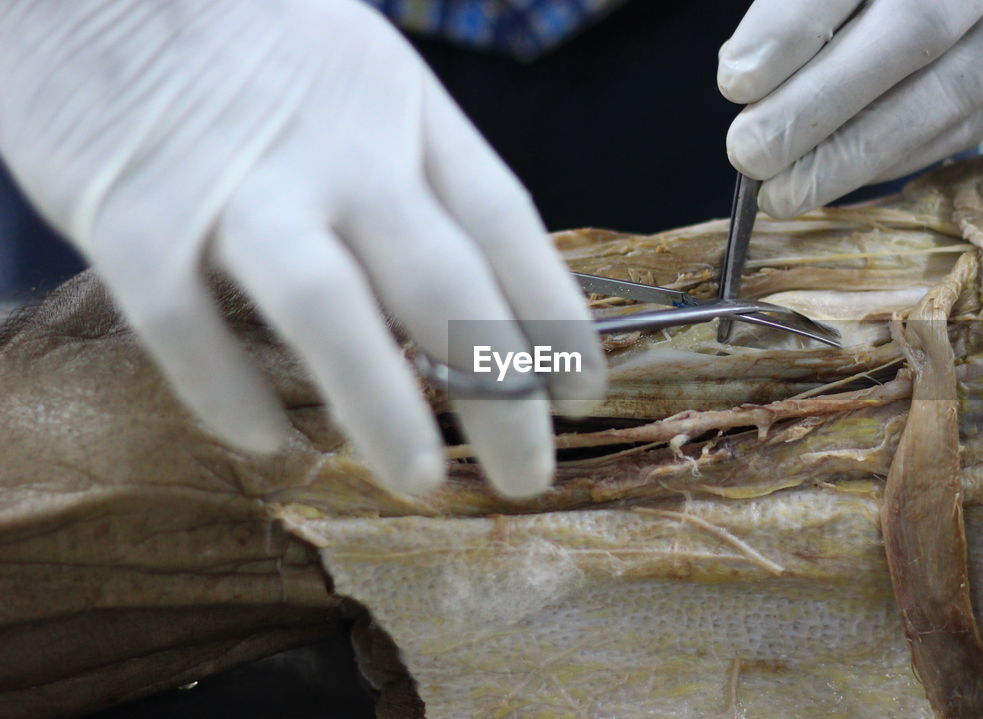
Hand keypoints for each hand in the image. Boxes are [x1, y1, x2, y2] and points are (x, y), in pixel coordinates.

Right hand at [0, 0, 604, 498]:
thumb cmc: (240, 29)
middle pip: (444, 283)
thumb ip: (406, 173)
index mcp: (403, 107)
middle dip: (501, 391)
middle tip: (527, 474)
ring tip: (421, 482)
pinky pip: (189, 330)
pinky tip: (274, 444)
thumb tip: (455, 300)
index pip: (506, 226)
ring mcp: (235, 185)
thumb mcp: (357, 73)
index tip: (584, 392)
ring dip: (384, 407)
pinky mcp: (130, 217)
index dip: (556, 319)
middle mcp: (336, 149)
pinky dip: (232, 397)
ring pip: (331, 313)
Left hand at [718, 0, 982, 216]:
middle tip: (750, 153)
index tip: (736, 80)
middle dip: (822, 103)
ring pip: (947, 94)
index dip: (795, 26)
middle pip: (913, 31)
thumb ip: (804, 3)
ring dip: (855, 154)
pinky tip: (836, 179)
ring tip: (784, 191)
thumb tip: (746, 73)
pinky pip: (968, 125)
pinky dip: (894, 157)